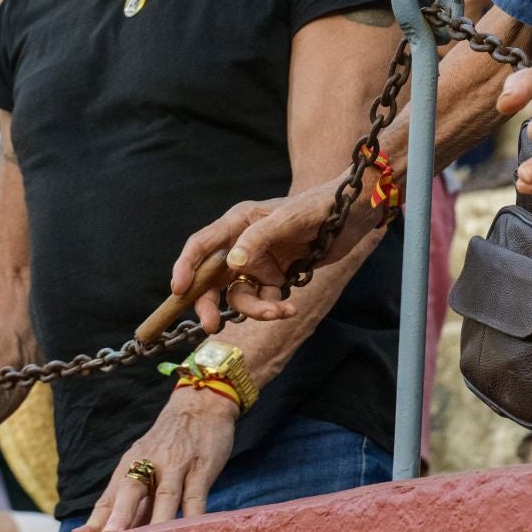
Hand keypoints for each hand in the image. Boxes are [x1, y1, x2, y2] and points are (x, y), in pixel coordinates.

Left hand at [70, 388, 237, 531]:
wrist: (202, 403)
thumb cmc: (170, 443)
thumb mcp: (147, 464)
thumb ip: (135, 501)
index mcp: (129, 466)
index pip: (108, 498)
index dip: (94, 521)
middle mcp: (149, 464)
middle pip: (131, 490)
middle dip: (120, 514)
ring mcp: (177, 465)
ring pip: (166, 495)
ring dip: (157, 518)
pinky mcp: (201, 468)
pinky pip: (196, 495)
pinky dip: (194, 516)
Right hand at [171, 181, 387, 330]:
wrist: (352, 214)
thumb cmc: (319, 206)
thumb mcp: (288, 219)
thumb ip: (258, 239)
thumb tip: (232, 263)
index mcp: (238, 223)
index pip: (201, 245)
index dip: (186, 267)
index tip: (178, 291)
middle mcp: (242, 243)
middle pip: (212, 278)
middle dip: (209, 302)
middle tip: (211, 325)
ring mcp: (258, 262)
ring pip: (239, 294)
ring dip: (254, 309)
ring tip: (278, 311)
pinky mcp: (275, 275)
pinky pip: (264, 299)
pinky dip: (273, 308)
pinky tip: (289, 308)